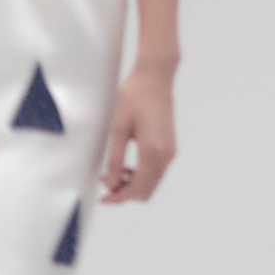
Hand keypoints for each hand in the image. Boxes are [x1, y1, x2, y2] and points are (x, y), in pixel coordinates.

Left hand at [100, 62, 175, 202]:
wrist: (155, 76)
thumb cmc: (135, 96)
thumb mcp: (119, 128)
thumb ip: (116, 159)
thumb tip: (112, 183)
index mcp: (153, 151)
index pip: (137, 187)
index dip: (119, 196)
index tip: (103, 198)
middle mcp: (166, 155)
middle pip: (146, 190)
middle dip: (125, 192)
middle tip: (105, 183)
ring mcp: (170, 151)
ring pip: (152, 182)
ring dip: (133, 184)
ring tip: (113, 173)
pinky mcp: (169, 146)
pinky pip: (156, 171)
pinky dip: (141, 175)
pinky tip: (126, 166)